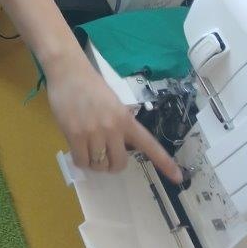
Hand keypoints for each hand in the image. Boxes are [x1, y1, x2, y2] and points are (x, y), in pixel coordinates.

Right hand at [45, 53, 182, 183]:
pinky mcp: (75, 134)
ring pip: (99, 165)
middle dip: (112, 165)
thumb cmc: (90, 85)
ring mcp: (93, 132)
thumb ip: (119, 123)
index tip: (178, 177)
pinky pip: (81, 161)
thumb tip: (117, 146)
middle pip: (119, 163)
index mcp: (126, 119)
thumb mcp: (113, 103)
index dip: (164, 162)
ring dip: (94, 163)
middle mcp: (113, 127)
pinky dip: (81, 161)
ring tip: (88, 149)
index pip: (149, 144)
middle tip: (105, 156)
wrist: (68, 70)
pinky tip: (78, 150)